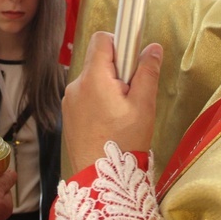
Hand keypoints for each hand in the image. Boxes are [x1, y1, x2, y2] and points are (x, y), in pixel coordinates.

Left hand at [63, 32, 162, 172]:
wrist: (100, 179)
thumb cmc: (124, 143)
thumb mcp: (143, 105)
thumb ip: (147, 72)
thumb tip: (153, 48)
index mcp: (94, 78)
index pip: (102, 39)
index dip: (120, 43)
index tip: (133, 61)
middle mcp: (76, 85)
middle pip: (98, 60)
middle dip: (117, 71)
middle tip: (131, 96)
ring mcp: (69, 100)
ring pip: (92, 80)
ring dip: (107, 87)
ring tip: (121, 114)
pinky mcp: (68, 114)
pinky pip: (85, 96)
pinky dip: (98, 101)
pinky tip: (109, 123)